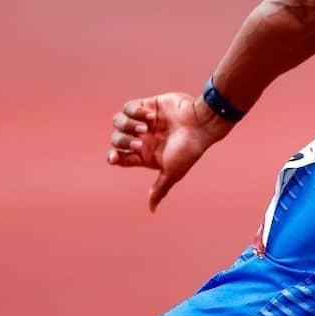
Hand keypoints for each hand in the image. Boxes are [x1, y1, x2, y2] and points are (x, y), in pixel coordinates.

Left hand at [107, 92, 234, 211]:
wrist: (201, 123)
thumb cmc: (189, 150)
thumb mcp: (172, 172)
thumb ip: (160, 189)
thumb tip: (152, 210)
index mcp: (144, 155)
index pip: (119, 156)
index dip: (113, 156)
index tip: (117, 156)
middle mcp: (142, 138)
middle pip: (116, 139)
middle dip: (124, 141)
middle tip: (140, 141)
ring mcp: (143, 122)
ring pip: (118, 122)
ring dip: (128, 125)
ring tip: (145, 127)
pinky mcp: (147, 105)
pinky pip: (129, 107)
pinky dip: (136, 111)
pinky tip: (151, 115)